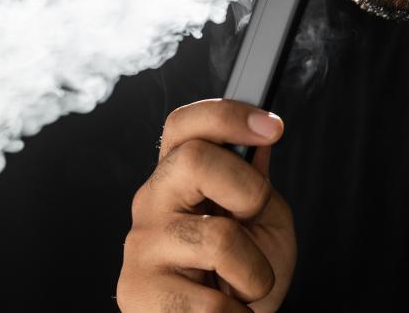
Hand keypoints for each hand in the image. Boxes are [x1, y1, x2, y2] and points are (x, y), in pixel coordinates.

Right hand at [116, 99, 295, 311]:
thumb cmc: (241, 279)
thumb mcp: (264, 225)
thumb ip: (258, 184)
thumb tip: (258, 142)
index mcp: (179, 178)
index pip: (185, 124)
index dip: (227, 115)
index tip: (272, 127)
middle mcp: (152, 201)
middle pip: (195, 158)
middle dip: (249, 192)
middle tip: (252, 226)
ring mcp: (140, 245)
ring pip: (220, 239)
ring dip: (254, 274)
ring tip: (239, 287)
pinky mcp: (137, 292)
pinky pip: (214, 304)